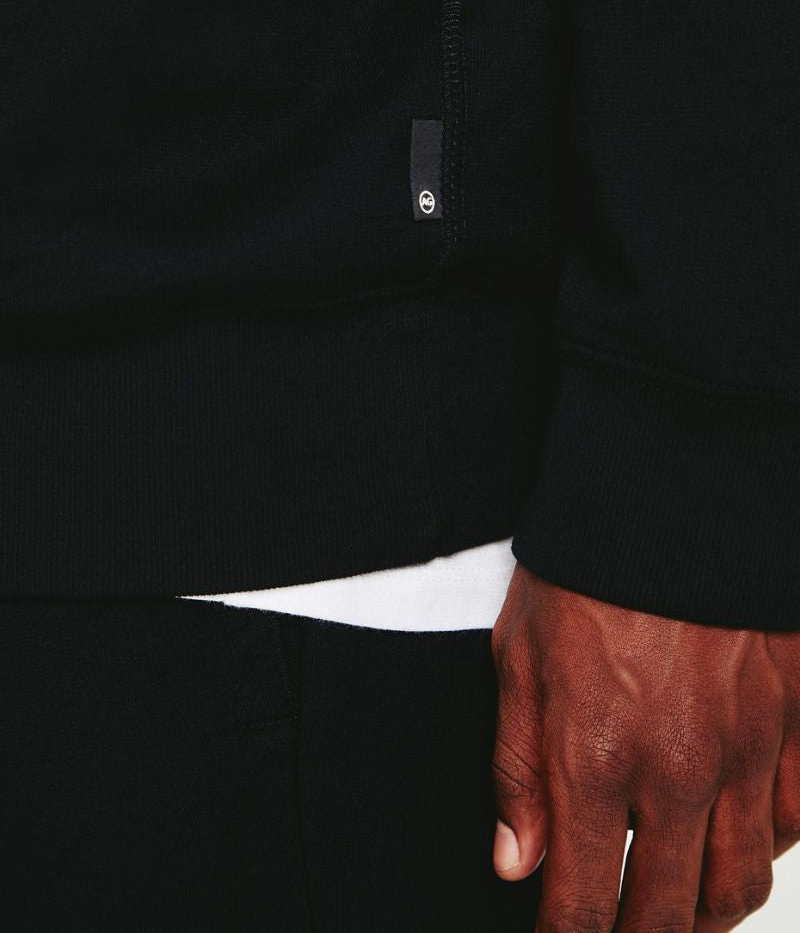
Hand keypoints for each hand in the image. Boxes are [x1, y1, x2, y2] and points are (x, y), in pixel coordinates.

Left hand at [490, 565, 799, 930]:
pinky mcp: (794, 716)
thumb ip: (518, 768)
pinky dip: (768, 846)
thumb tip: (517, 862)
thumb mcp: (519, 660)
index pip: (583, 904)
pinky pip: (797, 818)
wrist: (668, 495)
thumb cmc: (587, 570)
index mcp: (594, 758)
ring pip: (740, 880)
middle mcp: (677, 770)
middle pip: (668, 914)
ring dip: (705, 912)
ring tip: (679, 906)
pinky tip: (740, 836)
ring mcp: (747, 748)